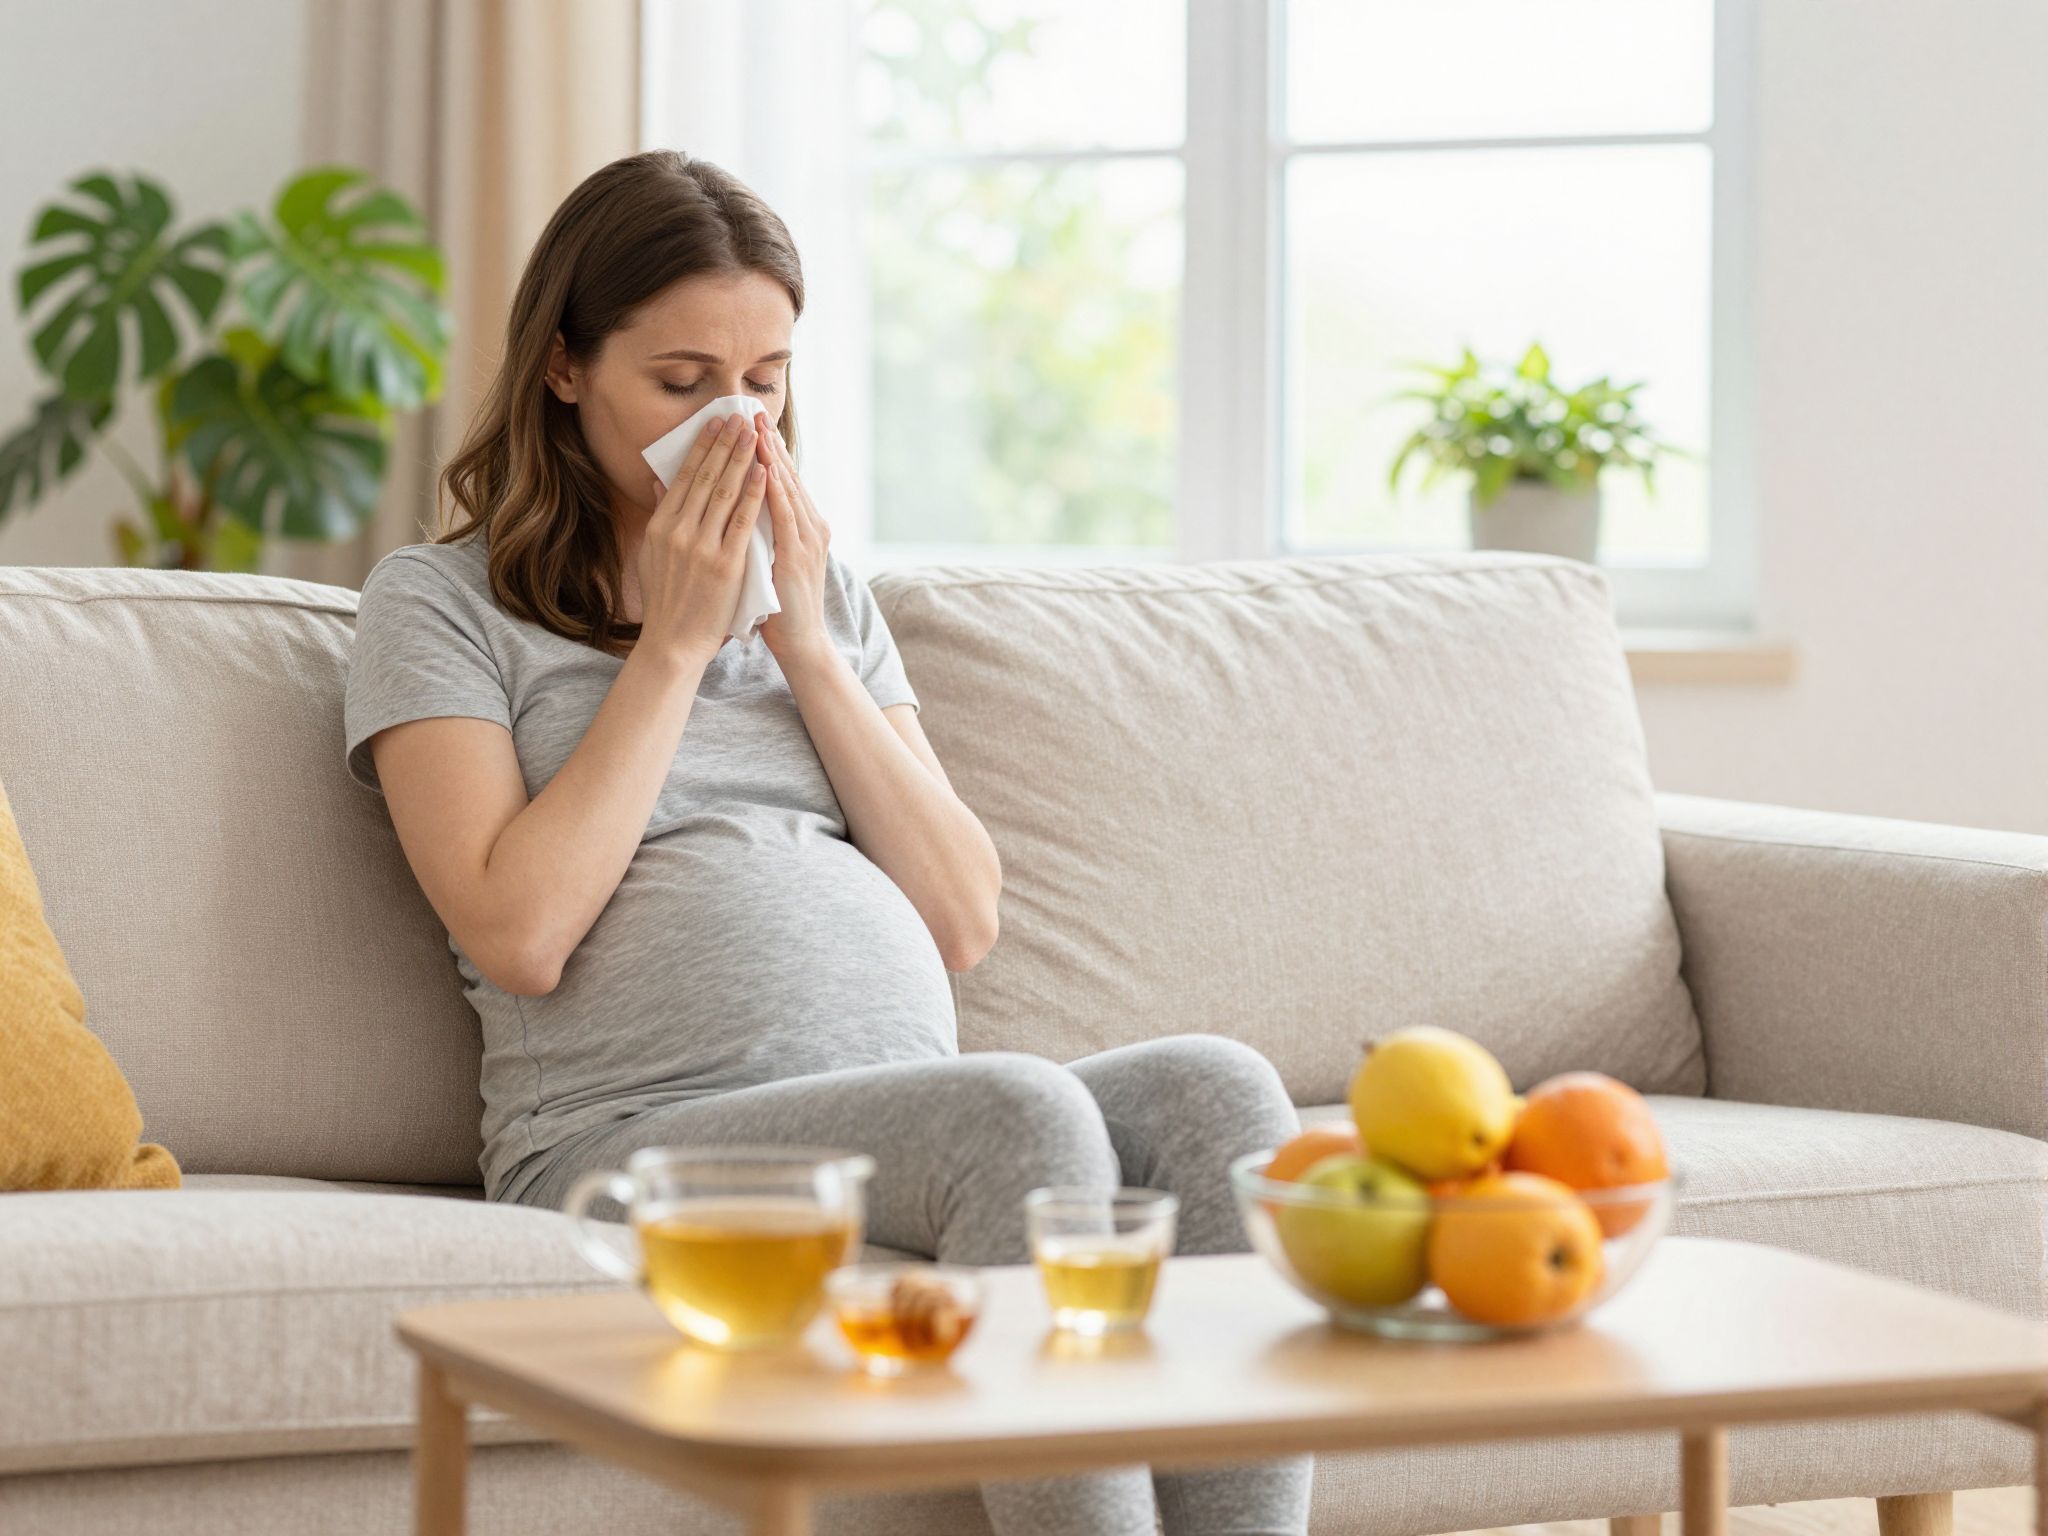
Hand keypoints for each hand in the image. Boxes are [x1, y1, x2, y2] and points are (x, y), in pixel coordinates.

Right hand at [634, 412, 768, 667]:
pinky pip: (743, 521)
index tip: (714, 423)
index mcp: (659, 527)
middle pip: (704, 478)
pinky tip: (764, 472)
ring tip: (754, 434)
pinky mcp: (726, 564)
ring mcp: (702, 547)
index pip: (682, 477)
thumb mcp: (652, 555)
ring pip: (724, 493)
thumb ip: (658, 517)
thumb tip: (658, 482)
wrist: (674, 642)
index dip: (700, 447)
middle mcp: (678, 532)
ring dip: (741, 459)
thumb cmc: (666, 600)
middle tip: (738, 417)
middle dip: (724, 444)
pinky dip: (754, 494)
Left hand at [755, 424, 832, 663]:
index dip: (764, 448)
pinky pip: (786, 515)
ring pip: (787, 488)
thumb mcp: (764, 557)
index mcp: (800, 525)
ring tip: (756, 428)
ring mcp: (807, 538)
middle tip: (752, 411)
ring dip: (771, 456)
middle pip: (786, 474)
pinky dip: (776, 490)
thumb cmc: (777, 603)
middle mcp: (809, 525)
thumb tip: (732, 504)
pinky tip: (765, 470)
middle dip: (768, 442)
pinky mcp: (800, 554)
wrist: (800, 640)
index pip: (780, 478)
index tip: (746, 422)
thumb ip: (753, 529)